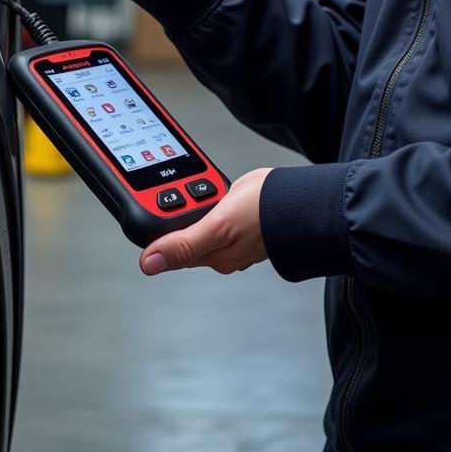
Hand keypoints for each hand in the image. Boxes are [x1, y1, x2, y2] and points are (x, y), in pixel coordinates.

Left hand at [139, 168, 272, 275]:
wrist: (302, 198)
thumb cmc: (267, 214)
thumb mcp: (219, 225)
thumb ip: (184, 245)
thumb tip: (149, 264)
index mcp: (211, 257)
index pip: (168, 246)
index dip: (155, 227)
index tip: (148, 201)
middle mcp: (219, 251)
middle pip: (181, 230)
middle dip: (178, 208)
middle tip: (185, 190)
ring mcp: (229, 236)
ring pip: (197, 218)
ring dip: (194, 201)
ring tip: (203, 187)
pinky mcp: (238, 222)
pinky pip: (213, 210)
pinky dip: (209, 197)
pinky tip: (215, 189)